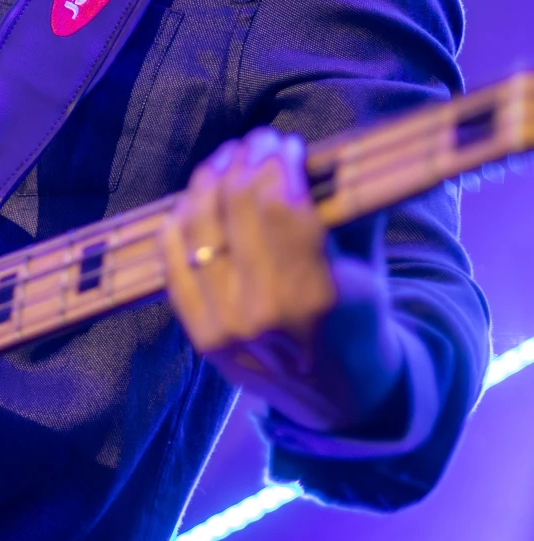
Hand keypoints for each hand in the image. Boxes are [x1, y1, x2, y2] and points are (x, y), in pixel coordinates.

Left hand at [163, 128, 404, 432]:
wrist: (341, 400)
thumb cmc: (360, 322)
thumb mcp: (368, 268)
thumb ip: (348, 211)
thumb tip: (336, 148)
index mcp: (316, 296)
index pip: (280, 205)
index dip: (278, 163)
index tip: (286, 143)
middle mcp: (263, 313)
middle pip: (236, 207)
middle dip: (247, 161)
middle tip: (258, 140)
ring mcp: (224, 327)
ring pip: (198, 227)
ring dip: (210, 181)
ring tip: (227, 160)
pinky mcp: (199, 336)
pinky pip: (173, 260)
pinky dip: (180, 221)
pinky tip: (195, 199)